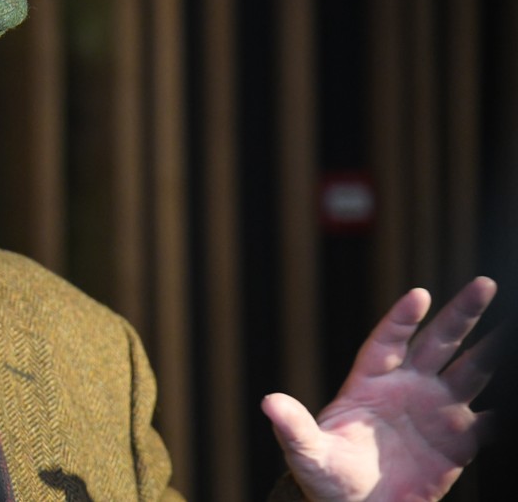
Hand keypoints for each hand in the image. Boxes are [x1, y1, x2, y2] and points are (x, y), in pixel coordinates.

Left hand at [261, 276, 498, 501]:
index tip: (420, 295)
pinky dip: (505, 407)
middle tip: (485, 284)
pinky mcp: (459, 439)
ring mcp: (436, 410)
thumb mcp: (308, 453)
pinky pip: (489, 419)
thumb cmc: (328, 477)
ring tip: (513, 329)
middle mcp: (407, 387)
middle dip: (461, 314)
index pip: (388, 341)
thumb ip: (293, 427)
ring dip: (492, 350)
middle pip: (437, 342)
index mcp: (369, 382)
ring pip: (469, 370)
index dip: (402, 318)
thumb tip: (268, 402)